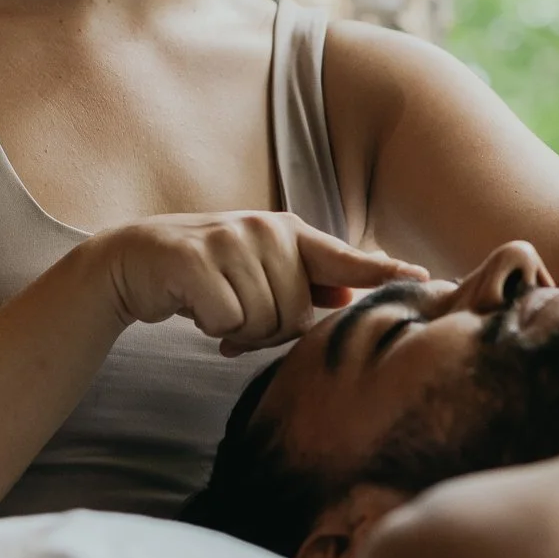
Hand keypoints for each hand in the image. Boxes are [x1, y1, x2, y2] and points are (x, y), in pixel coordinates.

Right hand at [91, 211, 428, 352]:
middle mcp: (266, 229)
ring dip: (238, 329)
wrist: (134, 262)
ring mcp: (230, 240)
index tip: (424, 277)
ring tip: (216, 309)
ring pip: (262, 320)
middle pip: (296, 314)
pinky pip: (227, 320)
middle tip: (237, 314)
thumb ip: (303, 283)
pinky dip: (211, 326)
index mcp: (289, 232)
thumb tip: (349, 297)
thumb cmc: (207, 273)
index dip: (382, 271)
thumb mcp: (259, 272)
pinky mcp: (196, 259)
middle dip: (267, 329)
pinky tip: (196, 309)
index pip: (345, 259)